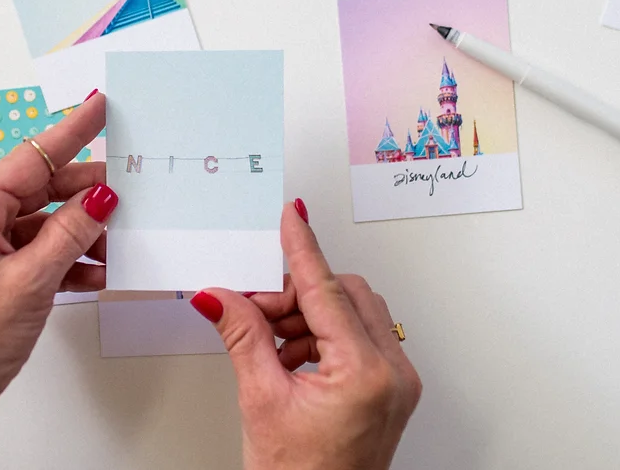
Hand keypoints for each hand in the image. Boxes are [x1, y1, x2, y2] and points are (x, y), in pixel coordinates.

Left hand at [0, 91, 115, 468]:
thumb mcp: (31, 281)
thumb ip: (71, 232)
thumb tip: (101, 197)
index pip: (33, 158)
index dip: (73, 130)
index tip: (100, 104)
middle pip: (43, 189)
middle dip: (87, 195)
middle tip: (130, 190)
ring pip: (45, 223)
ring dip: (82, 235)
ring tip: (119, 242)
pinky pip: (40, 251)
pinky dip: (69, 260)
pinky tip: (98, 273)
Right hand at [192, 200, 421, 469]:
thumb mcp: (262, 402)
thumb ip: (243, 337)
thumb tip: (221, 296)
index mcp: (366, 374)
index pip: (328, 291)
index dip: (303, 249)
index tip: (292, 217)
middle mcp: (393, 373)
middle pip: (347, 295)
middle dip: (298, 295)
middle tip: (255, 306)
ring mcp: (398, 382)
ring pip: (355, 313)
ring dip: (309, 316)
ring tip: (269, 342)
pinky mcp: (392, 389)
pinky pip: (361, 337)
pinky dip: (323, 337)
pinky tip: (289, 357)